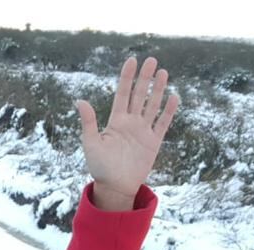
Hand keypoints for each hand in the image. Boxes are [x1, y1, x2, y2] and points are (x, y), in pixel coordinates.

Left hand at [76, 57, 179, 210]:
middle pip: (139, 95)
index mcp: (115, 121)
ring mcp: (143, 131)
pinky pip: (163, 123)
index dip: (127, 77)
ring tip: (163, 72)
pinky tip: (173, 97)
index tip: (132, 60)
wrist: (115, 186)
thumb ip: (88, 122)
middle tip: (152, 60)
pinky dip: (168, 111)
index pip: (122, 94)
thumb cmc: (100, 167)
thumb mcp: (91, 143)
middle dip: (145, 78)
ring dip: (158, 89)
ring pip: (152, 105)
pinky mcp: (153, 141)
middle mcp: (130, 123)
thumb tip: (79, 100)